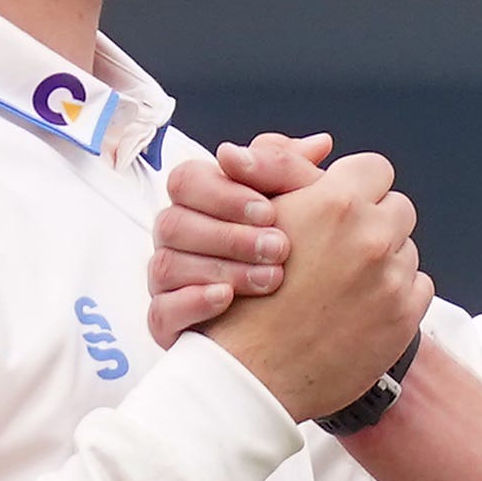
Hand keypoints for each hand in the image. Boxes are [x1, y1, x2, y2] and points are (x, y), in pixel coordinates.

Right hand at [150, 133, 332, 343]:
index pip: (188, 180)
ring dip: (222, 268)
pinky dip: (194, 302)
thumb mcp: (307, 213)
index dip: (223, 192)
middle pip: (173, 222)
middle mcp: (180, 241)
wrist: (295, 336)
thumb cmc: (296, 264)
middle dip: (229, 234)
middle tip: (281, 247)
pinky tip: (228, 300)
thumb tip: (320, 144)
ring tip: (273, 278)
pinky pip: (161, 312)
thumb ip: (302, 178)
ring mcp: (170, 283)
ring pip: (166, 265)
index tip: (270, 210)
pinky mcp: (171, 324)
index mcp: (203, 205)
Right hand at [199, 149, 431, 419]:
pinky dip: (396, 294)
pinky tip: (360, 307)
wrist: (251, 372)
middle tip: (341, 247)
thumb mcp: (258, 217)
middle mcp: (370, 236)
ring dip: (384, 260)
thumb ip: (289, 172)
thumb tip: (322, 144)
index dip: (357, 186)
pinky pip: (418, 287)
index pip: (375, 168)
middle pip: (398, 207)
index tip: (341, 205)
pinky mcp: (404, 316)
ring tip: (344, 283)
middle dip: (375, 222)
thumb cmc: (244, 292)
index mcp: (335, 203)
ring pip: (407, 250)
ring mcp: (391, 278)